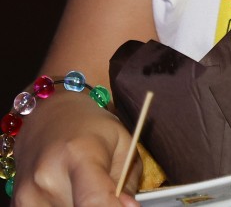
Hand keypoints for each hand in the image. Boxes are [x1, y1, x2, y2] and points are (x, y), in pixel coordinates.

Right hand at [12, 89, 140, 205]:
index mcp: (79, 154)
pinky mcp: (19, 204)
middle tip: (106, 192)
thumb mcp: (122, 143)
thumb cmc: (91, 127)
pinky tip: (69, 193)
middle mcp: (47, 177)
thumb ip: (128, 182)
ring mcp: (28, 194)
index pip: (94, 202)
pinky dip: (65, 206)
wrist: (48, 116)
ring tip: (84, 189)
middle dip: (101, 206)